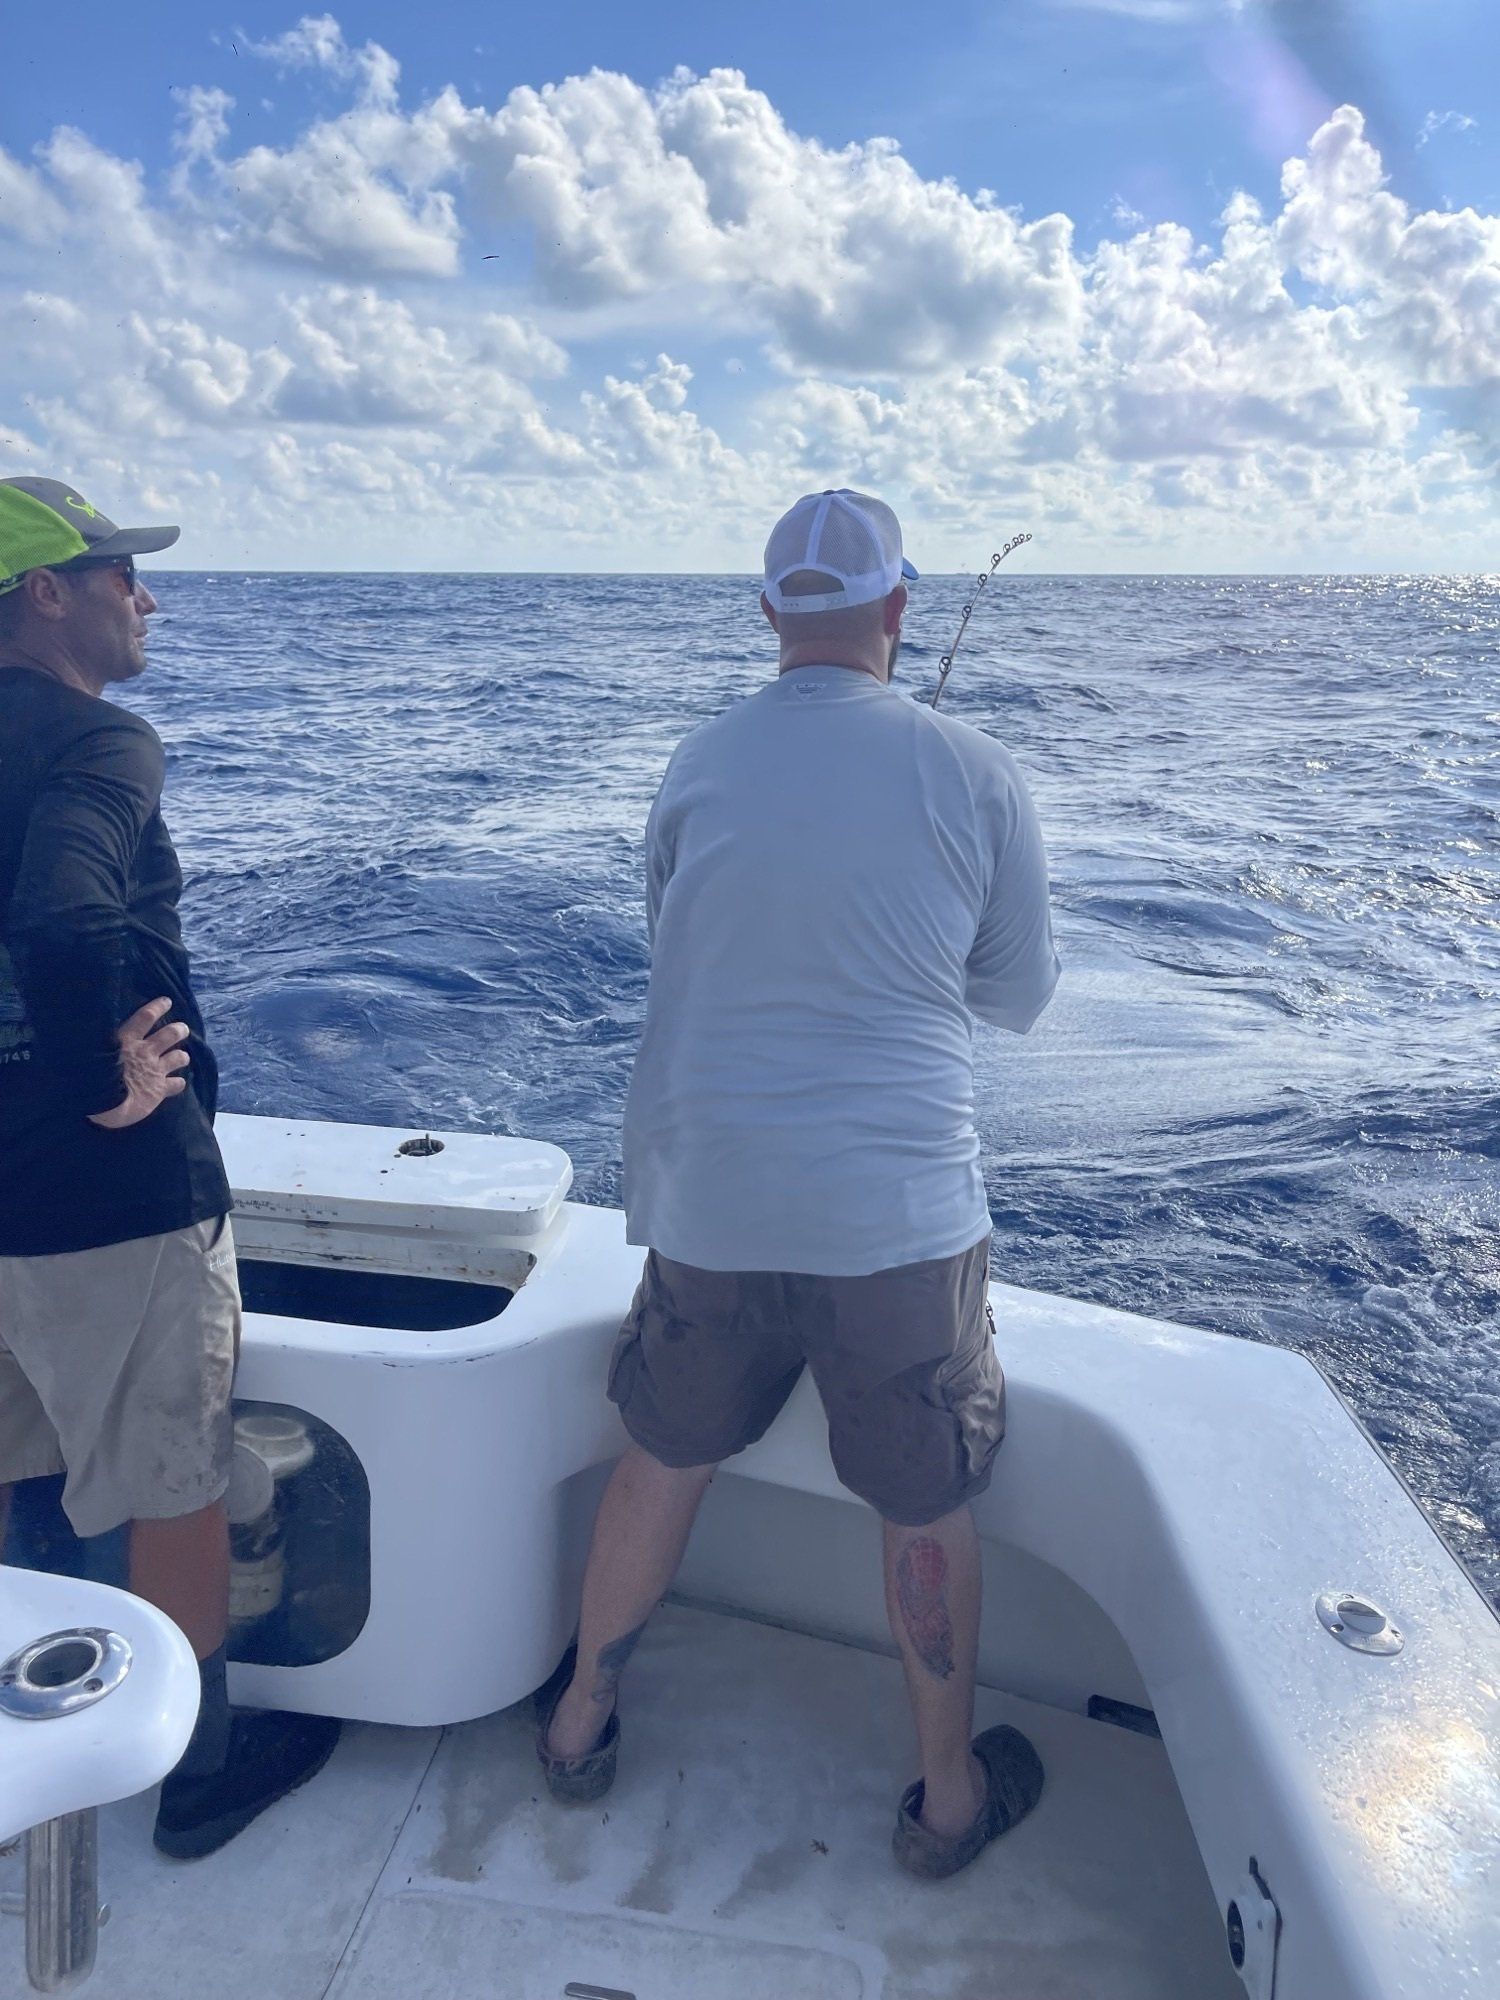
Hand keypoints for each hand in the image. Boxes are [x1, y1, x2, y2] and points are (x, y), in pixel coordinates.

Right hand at [87, 997, 189, 1129]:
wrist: (103, 1102)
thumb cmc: (90, 1075)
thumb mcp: (90, 1052)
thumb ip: (97, 1042)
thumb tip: (79, 1030)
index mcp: (126, 1040)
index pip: (145, 1017)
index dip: (158, 1007)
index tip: (167, 1001)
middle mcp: (145, 1051)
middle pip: (170, 1034)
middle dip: (179, 1030)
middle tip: (182, 1029)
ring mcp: (155, 1070)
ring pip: (178, 1057)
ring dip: (182, 1056)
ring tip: (183, 1057)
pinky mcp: (160, 1089)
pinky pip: (176, 1084)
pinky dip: (178, 1083)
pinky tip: (178, 1084)